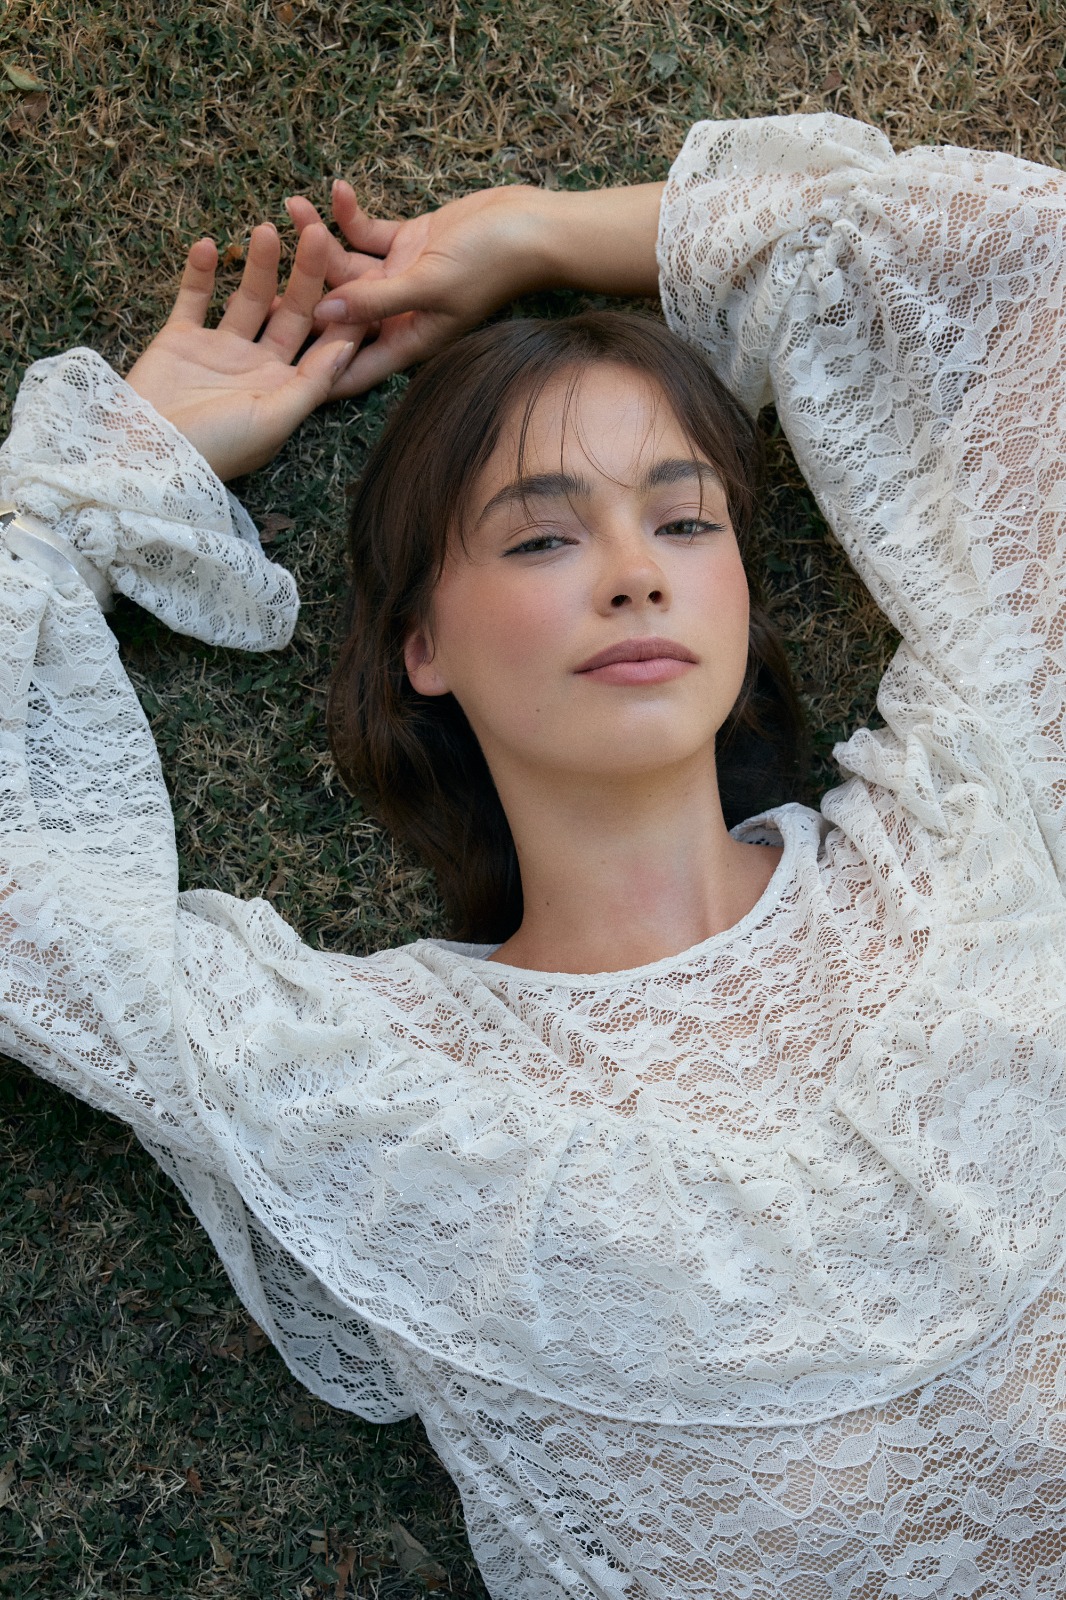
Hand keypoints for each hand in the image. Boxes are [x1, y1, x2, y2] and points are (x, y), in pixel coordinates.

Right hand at [126, 223, 366, 479]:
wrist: (147, 457)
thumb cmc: (219, 447)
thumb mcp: (274, 419)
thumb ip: (311, 382)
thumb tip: (348, 346)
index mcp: (286, 387)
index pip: (323, 343)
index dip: (342, 311)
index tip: (363, 274)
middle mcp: (258, 366)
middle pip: (290, 310)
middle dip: (305, 273)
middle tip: (316, 232)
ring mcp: (219, 350)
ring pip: (247, 297)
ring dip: (258, 264)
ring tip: (265, 229)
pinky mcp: (180, 340)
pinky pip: (193, 298)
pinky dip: (199, 272)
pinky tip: (208, 244)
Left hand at [284, 180, 550, 394]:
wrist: (531, 225)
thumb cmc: (491, 264)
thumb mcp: (430, 284)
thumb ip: (376, 300)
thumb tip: (323, 315)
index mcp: (405, 340)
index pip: (352, 368)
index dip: (315, 371)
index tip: (271, 371)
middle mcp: (398, 316)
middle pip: (339, 312)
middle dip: (305, 290)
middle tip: (263, 263)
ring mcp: (400, 279)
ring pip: (346, 267)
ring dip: (321, 239)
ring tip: (294, 207)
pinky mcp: (407, 245)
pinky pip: (366, 234)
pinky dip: (349, 215)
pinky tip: (334, 189)